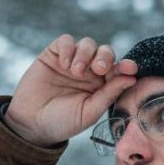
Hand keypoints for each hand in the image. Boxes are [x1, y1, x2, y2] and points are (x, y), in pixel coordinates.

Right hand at [4, 34, 137, 145]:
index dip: (126, 67)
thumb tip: (132, 78)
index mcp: (102, 85)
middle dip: (105, 57)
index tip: (130, 68)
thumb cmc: (63, 122)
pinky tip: (64, 64)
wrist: (31, 123)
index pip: (118, 70)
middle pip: (105, 52)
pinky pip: (66, 41)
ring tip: (75, 71)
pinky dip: (68, 49)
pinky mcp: (54, 54)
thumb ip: (109, 94)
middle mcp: (89, 71)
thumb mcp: (89, 112)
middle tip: (99, 69)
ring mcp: (72, 61)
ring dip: (86, 54)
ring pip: (88, 44)